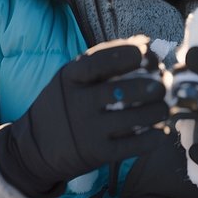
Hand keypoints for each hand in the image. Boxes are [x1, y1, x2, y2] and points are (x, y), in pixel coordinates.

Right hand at [0, 37, 169, 197]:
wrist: (33, 148)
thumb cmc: (63, 105)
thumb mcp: (71, 78)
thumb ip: (102, 62)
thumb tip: (144, 44)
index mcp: (70, 77)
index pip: (100, 61)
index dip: (127, 54)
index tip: (146, 53)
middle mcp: (78, 102)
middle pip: (123, 90)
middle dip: (152, 86)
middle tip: (162, 84)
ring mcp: (88, 130)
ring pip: (134, 117)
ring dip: (158, 111)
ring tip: (164, 108)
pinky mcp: (97, 154)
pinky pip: (134, 145)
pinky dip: (154, 137)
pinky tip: (161, 130)